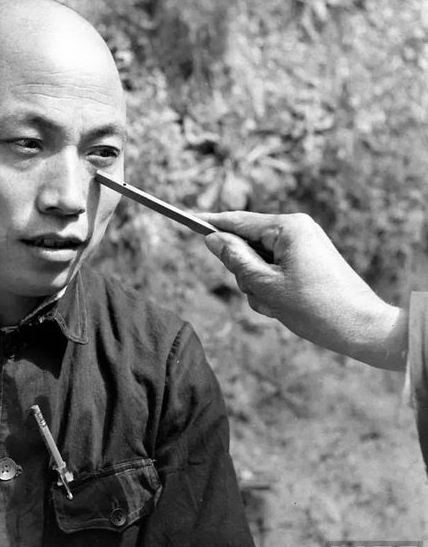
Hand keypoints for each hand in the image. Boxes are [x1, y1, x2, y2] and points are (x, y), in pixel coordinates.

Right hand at [200, 211, 406, 370]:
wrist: (360, 328)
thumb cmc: (314, 307)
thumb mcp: (264, 284)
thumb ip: (234, 259)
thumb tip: (213, 239)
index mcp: (288, 227)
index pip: (238, 222)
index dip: (211, 224)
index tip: (186, 219)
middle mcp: (296, 230)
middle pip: (246, 245)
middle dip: (244, 272)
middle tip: (258, 293)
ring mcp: (303, 246)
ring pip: (258, 262)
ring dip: (257, 286)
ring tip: (275, 305)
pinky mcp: (307, 262)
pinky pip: (273, 271)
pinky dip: (270, 289)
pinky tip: (283, 307)